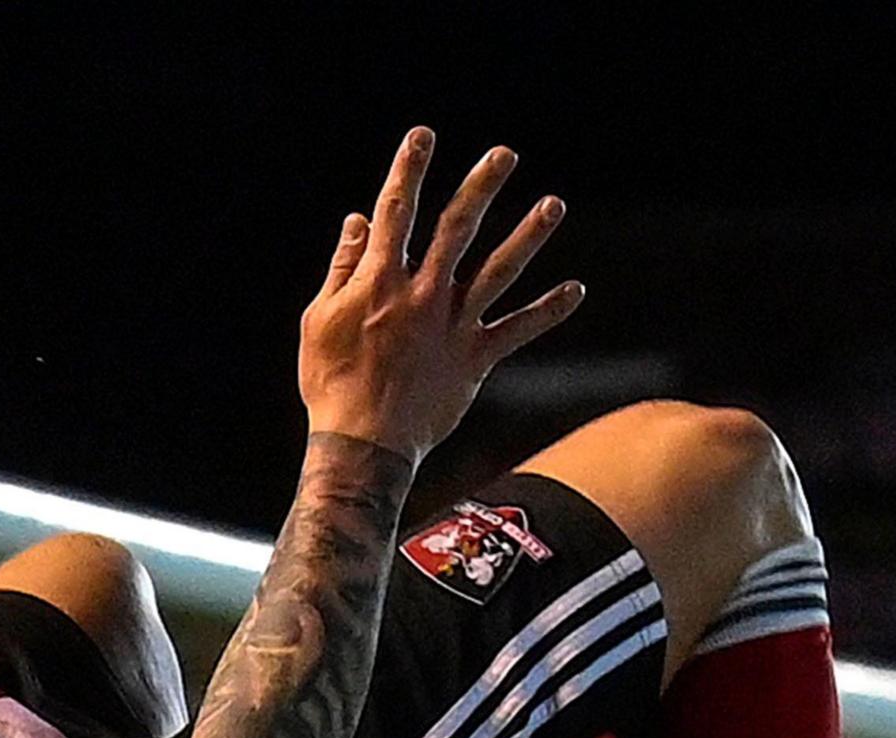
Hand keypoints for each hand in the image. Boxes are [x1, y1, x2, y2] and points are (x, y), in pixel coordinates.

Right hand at [297, 130, 582, 456]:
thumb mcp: (320, 319)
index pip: (395, 212)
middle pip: (456, 228)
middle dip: (481, 187)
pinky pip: (517, 330)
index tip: (423, 136)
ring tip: (553, 204)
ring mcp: (453, 326)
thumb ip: (342, 268)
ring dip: (528, 235)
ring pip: (498, 271)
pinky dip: (547, 311)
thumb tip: (357, 221)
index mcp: (380, 280)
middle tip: (505, 154)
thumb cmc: (330, 381)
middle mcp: (423, 294)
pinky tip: (576, 290)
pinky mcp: (474, 359)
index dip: (407, 170)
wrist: (363, 443)